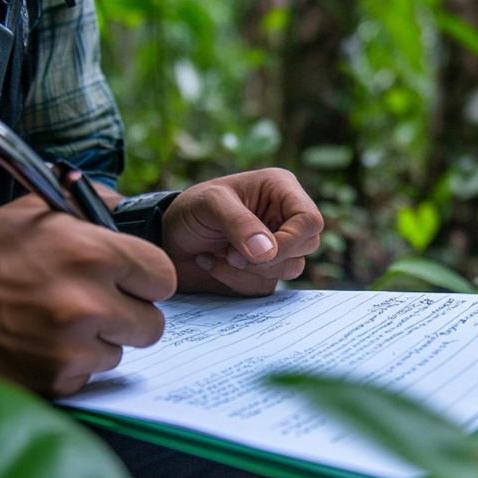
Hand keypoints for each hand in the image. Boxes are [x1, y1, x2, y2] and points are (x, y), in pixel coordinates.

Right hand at [0, 115, 174, 396]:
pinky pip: (84, 379)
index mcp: (89, 252)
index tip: (128, 280)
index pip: (163, 276)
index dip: (144, 278)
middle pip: (151, 324)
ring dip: (95, 345)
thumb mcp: (31, 210)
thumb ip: (90, 210)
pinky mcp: (47, 385)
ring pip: (118, 356)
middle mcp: (86, 303)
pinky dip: (65, 367)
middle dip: (126, 315)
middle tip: (92, 306)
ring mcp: (67, 350)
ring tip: (49, 324)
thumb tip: (127, 213)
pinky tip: (29, 345)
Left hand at [160, 169, 323, 294]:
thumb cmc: (190, 211)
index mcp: (281, 190)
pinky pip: (265, 287)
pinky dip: (236, 282)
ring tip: (219, 255)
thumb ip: (239, 224)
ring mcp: (277, 246)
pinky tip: (213, 263)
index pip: (310, 220)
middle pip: (306, 247)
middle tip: (231, 254)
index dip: (291, 241)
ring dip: (248, 271)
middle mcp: (284, 217)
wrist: (167, 240)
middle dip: (268, 259)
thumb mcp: (210, 205)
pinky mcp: (264, 272)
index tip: (258, 252)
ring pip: (289, 271)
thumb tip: (267, 252)